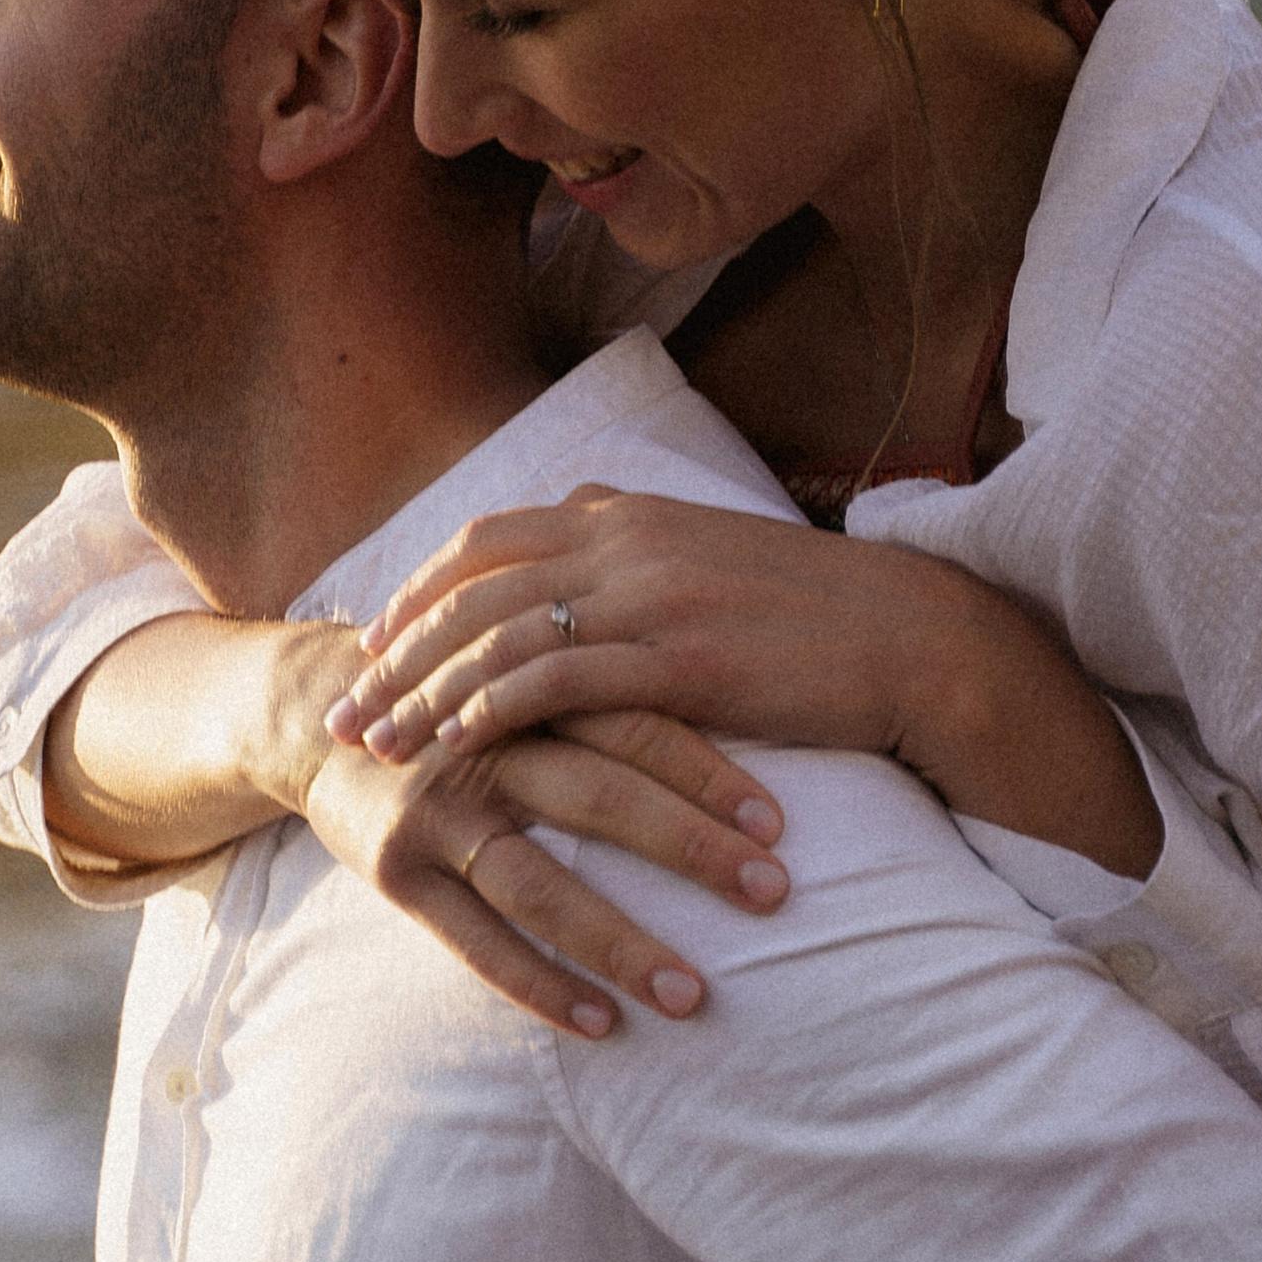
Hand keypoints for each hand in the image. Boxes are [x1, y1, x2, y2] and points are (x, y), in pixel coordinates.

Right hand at [304, 709, 788, 1037]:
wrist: (314, 712)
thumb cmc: (458, 699)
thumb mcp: (524, 674)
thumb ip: (605, 689)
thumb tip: (747, 710)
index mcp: (529, 689)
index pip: (633, 724)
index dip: (708, 772)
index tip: (780, 825)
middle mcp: (483, 745)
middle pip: (599, 796)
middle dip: (691, 848)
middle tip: (773, 894)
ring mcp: (434, 812)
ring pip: (539, 884)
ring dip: (619, 943)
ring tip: (692, 995)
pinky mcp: (391, 870)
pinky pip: (474, 941)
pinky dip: (538, 984)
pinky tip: (601, 1023)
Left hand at [332, 485, 951, 761]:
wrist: (916, 639)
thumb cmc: (819, 619)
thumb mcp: (713, 562)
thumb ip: (641, 556)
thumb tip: (587, 551)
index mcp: (629, 513)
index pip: (491, 539)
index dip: (422, 592)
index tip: (378, 640)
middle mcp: (624, 540)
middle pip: (471, 586)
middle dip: (398, 648)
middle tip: (346, 701)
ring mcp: (648, 594)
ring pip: (497, 634)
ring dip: (423, 690)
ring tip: (376, 741)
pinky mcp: (674, 656)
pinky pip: (552, 678)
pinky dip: (487, 710)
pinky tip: (450, 748)